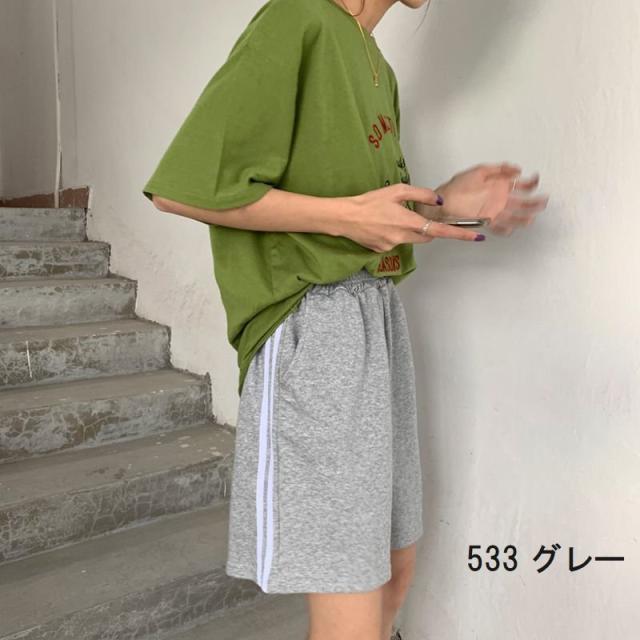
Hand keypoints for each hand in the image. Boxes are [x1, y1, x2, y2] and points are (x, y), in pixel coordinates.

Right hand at [340, 183, 484, 252]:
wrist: (345, 217)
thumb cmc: (369, 201)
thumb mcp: (396, 191)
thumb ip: (421, 195)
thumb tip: (438, 202)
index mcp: (408, 221)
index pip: (440, 230)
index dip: (460, 233)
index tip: (476, 236)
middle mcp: (403, 237)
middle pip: (427, 236)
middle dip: (428, 228)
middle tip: (416, 215)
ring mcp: (392, 246)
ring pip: (411, 239)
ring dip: (409, 229)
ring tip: (389, 217)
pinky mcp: (382, 250)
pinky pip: (396, 242)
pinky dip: (393, 234)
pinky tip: (380, 225)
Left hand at [428, 163, 549, 236]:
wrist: (441, 203)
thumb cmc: (457, 186)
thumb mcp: (479, 171)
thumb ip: (499, 169)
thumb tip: (517, 169)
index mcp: (498, 186)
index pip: (520, 184)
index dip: (530, 182)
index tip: (537, 180)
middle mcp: (498, 199)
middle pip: (521, 202)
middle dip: (533, 202)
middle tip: (543, 201)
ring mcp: (493, 211)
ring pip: (514, 216)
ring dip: (524, 217)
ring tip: (532, 217)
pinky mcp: (486, 221)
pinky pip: (499, 226)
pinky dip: (505, 229)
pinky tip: (512, 229)